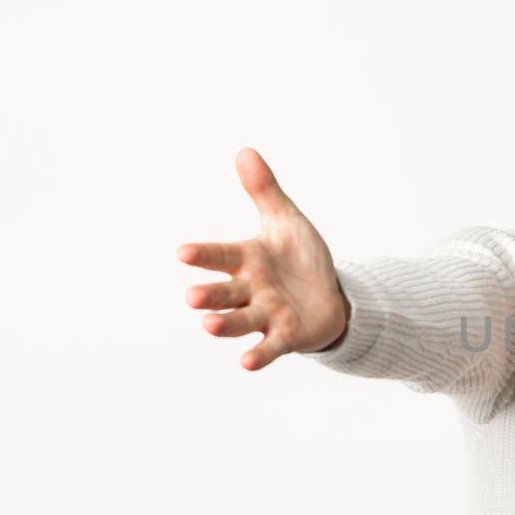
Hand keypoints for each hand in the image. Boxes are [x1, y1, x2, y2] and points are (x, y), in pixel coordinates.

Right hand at [176, 148, 349, 369]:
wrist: (331, 295)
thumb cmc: (300, 258)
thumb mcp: (287, 222)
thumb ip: (265, 192)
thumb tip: (245, 151)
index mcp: (246, 259)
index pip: (220, 255)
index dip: (203, 255)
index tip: (182, 252)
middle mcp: (249, 289)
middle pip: (223, 293)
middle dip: (208, 295)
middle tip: (191, 298)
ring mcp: (265, 314)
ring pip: (240, 320)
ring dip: (224, 324)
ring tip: (208, 325)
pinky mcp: (285, 336)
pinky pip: (269, 347)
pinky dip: (258, 354)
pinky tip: (247, 363)